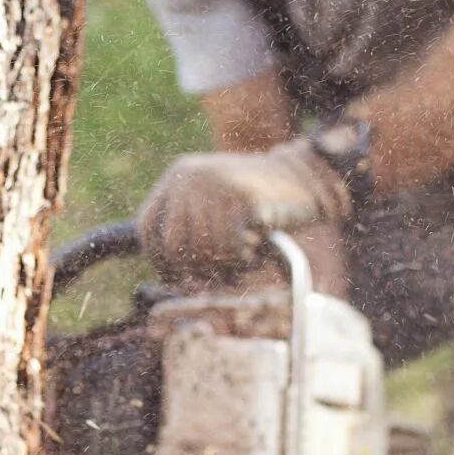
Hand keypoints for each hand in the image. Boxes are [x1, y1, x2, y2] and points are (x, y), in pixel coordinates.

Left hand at [139, 140, 351, 283]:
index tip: (174, 279)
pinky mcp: (242, 199)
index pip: (148, 227)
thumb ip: (188, 226)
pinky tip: (254, 249)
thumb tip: (167, 275)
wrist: (305, 177)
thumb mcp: (212, 201)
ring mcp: (216, 186)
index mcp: (178, 175)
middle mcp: (190, 177)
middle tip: (220, 273)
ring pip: (204, 251)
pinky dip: (243, 260)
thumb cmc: (257, 200)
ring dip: (225, 265)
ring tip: (243, 256)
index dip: (158, 260)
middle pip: (174, 245)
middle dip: (195, 269)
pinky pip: (231, 249)